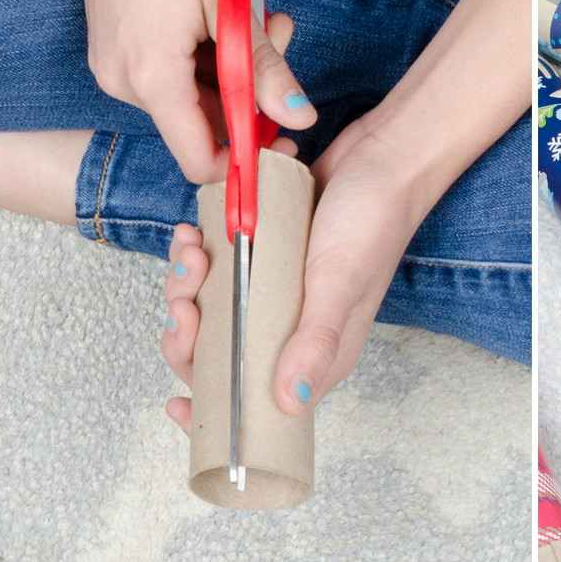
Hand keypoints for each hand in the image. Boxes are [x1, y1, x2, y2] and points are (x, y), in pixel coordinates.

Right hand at [70, 0, 314, 180]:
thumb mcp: (231, 3)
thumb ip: (264, 71)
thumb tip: (300, 119)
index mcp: (148, 78)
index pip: (199, 160)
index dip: (247, 160)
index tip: (284, 138)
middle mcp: (121, 78)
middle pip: (199, 123)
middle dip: (250, 94)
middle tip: (280, 39)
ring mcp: (113, 58)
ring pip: (189, 92)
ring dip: (234, 66)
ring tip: (261, 13)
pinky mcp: (114, 39)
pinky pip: (169, 68)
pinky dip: (206, 51)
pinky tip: (227, 11)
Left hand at [161, 109, 427, 428]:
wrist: (383, 155)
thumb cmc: (374, 223)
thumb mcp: (341, 285)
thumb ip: (315, 344)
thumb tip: (290, 405)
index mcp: (314, 353)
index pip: (256, 401)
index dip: (213, 406)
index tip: (178, 403)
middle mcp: (290, 329)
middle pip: (219, 355)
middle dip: (188, 334)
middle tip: (188, 302)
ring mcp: (273, 291)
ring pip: (209, 309)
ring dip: (187, 285)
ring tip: (193, 251)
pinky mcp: (261, 255)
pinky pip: (213, 268)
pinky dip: (196, 254)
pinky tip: (194, 232)